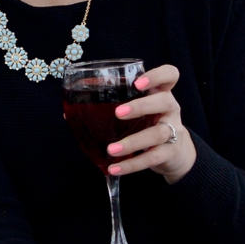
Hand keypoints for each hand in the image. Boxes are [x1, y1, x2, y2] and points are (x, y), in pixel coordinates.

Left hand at [106, 64, 196, 182]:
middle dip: (141, 106)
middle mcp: (170, 108)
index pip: (169, 75)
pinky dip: (132, 164)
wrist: (174, 151)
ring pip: (158, 133)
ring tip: (111, 149)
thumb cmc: (146, 123)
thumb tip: (70, 113)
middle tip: (118, 113)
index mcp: (160, 93)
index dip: (156, 76)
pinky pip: (152, 158)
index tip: (138, 83)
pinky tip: (115, 168)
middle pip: (164, 101)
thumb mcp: (137, 111)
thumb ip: (109, 108)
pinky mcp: (170, 152)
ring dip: (133, 141)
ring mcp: (173, 130)